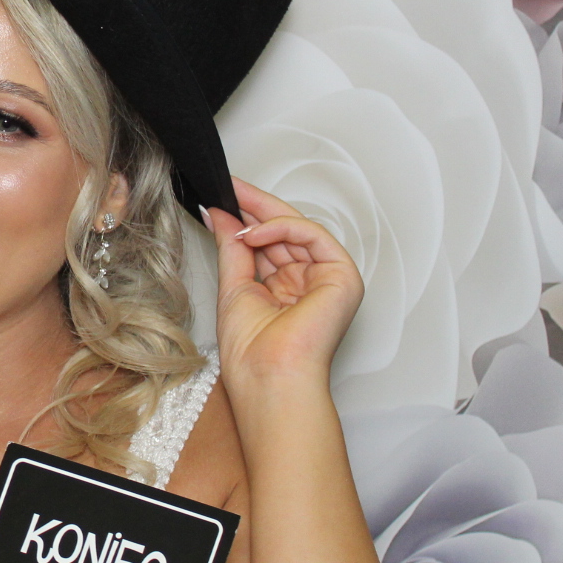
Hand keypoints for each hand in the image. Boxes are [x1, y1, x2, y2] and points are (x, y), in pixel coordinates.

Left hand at [208, 177, 362, 387]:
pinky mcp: (343, 276)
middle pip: (286, 232)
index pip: (271, 243)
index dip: (249, 218)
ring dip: (263, 213)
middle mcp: (310, 282)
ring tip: (233, 202)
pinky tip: (251, 233)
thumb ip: (231, 247)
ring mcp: (328, 279)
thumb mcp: (234, 287)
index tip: (223, 197)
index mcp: (288, 289)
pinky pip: (312, 236)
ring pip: (299, 229)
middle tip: (229, 186)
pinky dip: (280, 228)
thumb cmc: (252, 351)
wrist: (267, 376)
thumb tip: (220, 215)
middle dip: (256, 206)